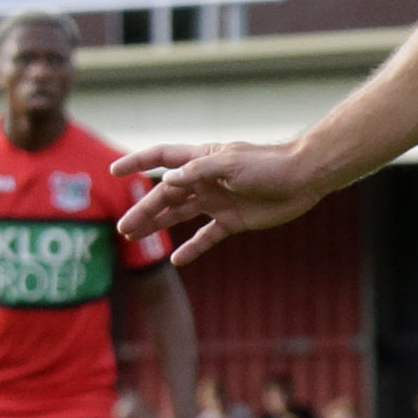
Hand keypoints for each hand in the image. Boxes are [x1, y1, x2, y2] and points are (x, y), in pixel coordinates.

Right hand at [112, 140, 327, 265]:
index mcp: (201, 160)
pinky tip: (177, 259)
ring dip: (158, 226)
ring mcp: (218, 202)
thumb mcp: (230, 163)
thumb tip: (166, 182)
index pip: (162, 158)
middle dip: (144, 210)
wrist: (303, 179)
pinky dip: (193, 247)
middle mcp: (205, 181)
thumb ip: (197, 172)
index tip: (114, 170)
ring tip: (135, 238)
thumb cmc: (268, 164)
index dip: (137, 162)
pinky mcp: (233, 221)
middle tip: (124, 229)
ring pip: (180, 215)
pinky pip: (207, 236)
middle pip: (166, 196)